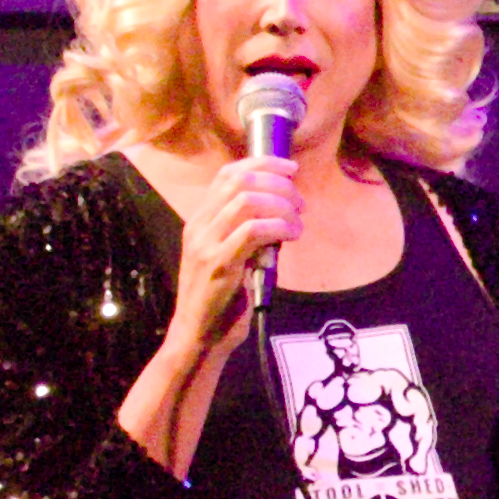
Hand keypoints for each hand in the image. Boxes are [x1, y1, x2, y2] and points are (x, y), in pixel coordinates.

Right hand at [174, 144, 305, 342]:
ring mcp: (206, 244)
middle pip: (240, 181)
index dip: (263, 163)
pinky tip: (291, 235)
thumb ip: (245, 230)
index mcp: (199, 220)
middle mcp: (198, 226)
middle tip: (300, 203)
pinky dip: (279, 226)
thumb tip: (282, 209)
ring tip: (297, 222)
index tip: (291, 169)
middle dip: (278, 184)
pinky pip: (253, 231)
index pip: (228, 174)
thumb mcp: (230, 254)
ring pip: (247, 201)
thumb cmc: (220, 297)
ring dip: (282, 205)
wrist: (199, 335)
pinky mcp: (220, 264)